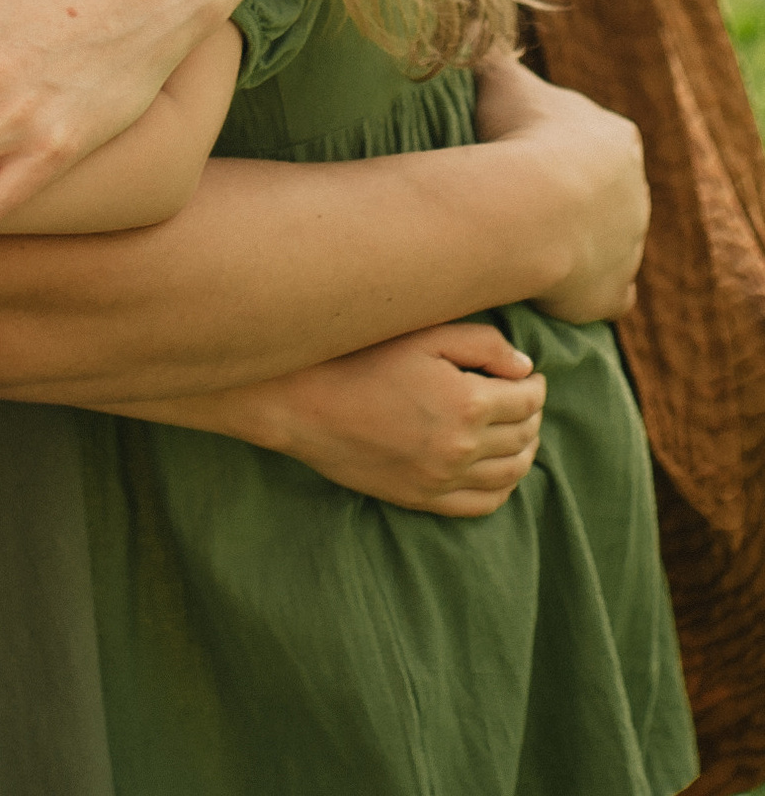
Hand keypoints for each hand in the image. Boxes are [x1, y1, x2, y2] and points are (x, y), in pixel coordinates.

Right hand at [210, 321, 546, 516]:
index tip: (527, 374)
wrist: (301, 401)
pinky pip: (484, 503)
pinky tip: (497, 467)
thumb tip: (523, 366)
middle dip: (531, 413)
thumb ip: (481, 342)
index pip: (528, 398)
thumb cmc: (356, 355)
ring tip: (515, 429)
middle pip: (524, 435)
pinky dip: (502, 486)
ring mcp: (444, 479)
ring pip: (511, 473)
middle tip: (522, 396)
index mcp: (467, 402)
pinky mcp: (424, 498)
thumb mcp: (421, 333)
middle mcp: (463, 447)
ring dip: (524, 450)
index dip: (535, 384)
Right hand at [474, 57, 646, 322]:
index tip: (517, 148)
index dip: (555, 142)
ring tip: (521, 238)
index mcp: (616, 138)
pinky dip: (585, 289)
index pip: (592, 138)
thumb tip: (469, 18)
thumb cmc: (520, 134)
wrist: (537, 205)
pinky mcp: (614, 290)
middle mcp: (635, 191)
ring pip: (605, 242)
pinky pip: (606, 293)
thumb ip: (489, 50)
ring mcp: (630, 245)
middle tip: (514, 196)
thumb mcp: (501, 77)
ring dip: (574, 242)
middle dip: (569, 194)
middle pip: (603, 192)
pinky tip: (552, 286)